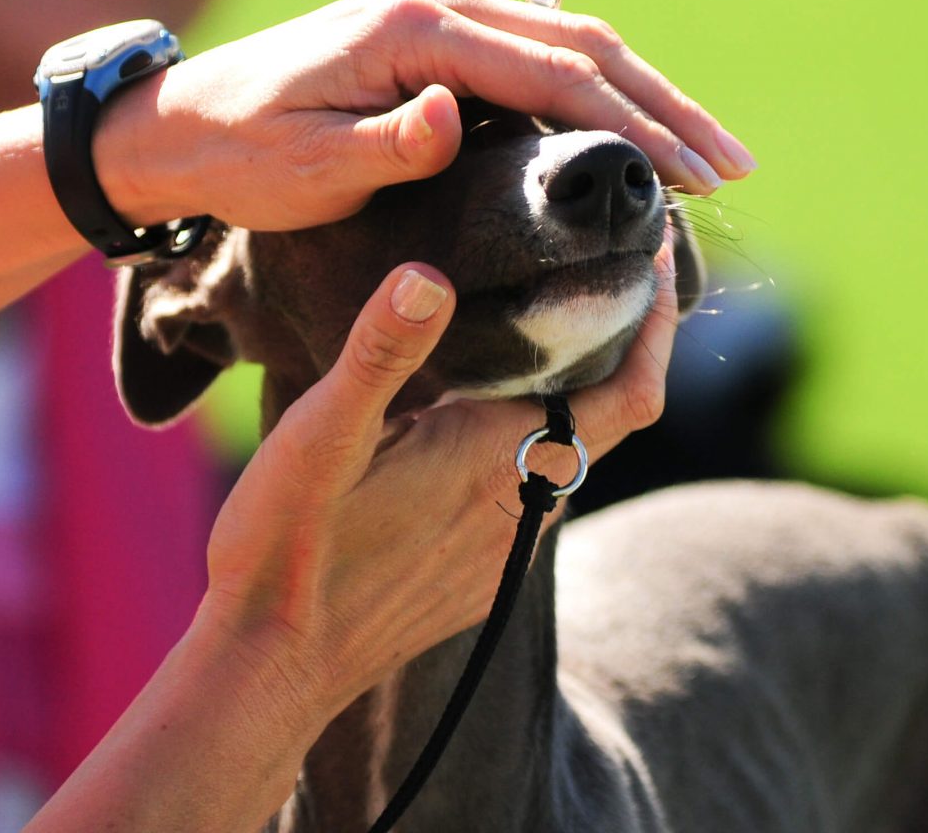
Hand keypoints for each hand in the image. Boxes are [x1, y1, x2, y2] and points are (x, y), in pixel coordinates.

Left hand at [97, 0, 754, 231]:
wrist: (183, 125)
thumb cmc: (239, 154)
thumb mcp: (304, 167)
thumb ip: (385, 144)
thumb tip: (457, 119)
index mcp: (414, 29)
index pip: (552, 75)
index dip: (631, 127)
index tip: (690, 176)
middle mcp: (439, 4)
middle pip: (582, 46)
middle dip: (665, 107)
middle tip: (734, 163)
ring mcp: (440, 13)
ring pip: (569, 45)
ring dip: (644, 95)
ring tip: (705, 149)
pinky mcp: (436, 38)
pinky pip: (536, 57)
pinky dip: (596, 92)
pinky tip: (630, 126)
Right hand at [198, 237, 678, 725]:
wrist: (271, 668)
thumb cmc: (289, 545)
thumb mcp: (322, 433)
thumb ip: (383, 353)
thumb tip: (430, 277)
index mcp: (499, 459)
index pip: (629, 393)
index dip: (657, 331)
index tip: (655, 258)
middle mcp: (524, 508)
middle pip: (608, 417)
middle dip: (618, 348)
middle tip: (596, 278)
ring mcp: (505, 551)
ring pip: (568, 456)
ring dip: (571, 397)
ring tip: (534, 340)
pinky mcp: (480, 580)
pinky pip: (532, 496)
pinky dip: (532, 445)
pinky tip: (479, 425)